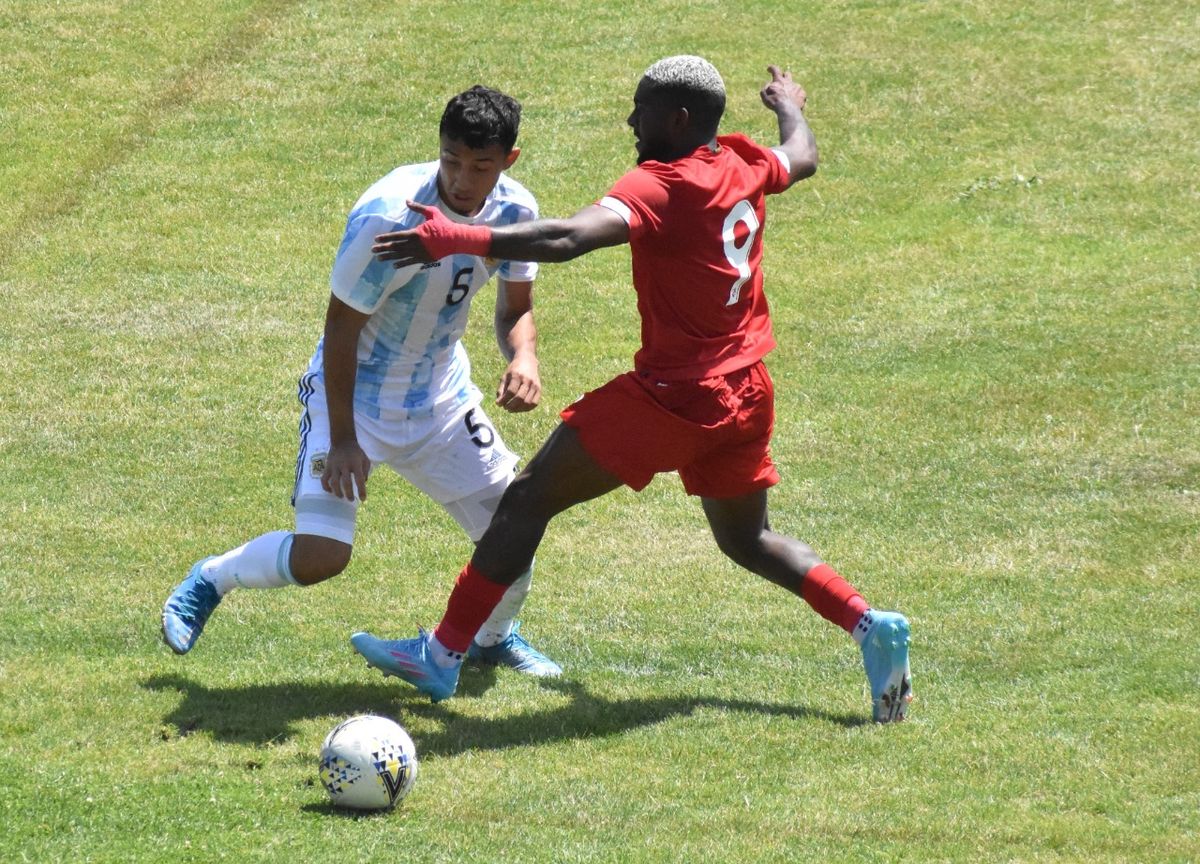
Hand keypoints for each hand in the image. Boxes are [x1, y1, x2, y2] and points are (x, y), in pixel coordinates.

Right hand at [321, 441, 370, 501]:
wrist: (343, 441)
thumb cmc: (356, 452)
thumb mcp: (365, 459)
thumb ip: (366, 471)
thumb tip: (364, 483)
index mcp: (356, 464)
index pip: (359, 480)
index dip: (361, 491)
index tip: (363, 499)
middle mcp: (345, 465)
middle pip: (346, 483)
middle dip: (349, 494)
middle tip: (351, 500)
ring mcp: (334, 466)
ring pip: (334, 483)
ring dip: (338, 492)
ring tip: (341, 497)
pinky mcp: (327, 467)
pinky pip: (324, 479)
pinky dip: (326, 487)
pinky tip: (330, 491)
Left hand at [372, 200, 490, 266]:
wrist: (456, 239)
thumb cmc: (444, 224)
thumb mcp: (431, 212)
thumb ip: (418, 208)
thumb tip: (407, 201)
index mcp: (416, 233)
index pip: (397, 236)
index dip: (385, 238)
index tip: (376, 239)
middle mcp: (416, 245)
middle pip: (396, 247)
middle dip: (383, 248)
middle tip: (373, 250)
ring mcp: (420, 253)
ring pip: (401, 256)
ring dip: (389, 257)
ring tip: (379, 258)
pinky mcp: (425, 259)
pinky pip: (410, 262)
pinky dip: (401, 264)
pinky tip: (394, 265)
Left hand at [495, 354, 540, 412]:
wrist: (527, 361)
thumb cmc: (513, 371)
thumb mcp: (504, 377)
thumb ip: (501, 390)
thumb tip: (499, 404)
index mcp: (517, 375)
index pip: (511, 391)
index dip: (504, 400)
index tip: (498, 404)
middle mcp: (527, 380)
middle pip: (520, 397)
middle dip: (511, 406)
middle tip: (506, 408)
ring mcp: (534, 385)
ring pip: (527, 402)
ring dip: (518, 409)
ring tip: (512, 409)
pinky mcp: (539, 389)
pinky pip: (534, 403)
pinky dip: (527, 409)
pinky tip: (520, 408)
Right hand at [760, 65, 806, 113]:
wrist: (788, 110)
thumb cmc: (775, 103)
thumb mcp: (765, 97)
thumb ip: (765, 90)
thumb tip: (768, 85)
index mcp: (779, 81)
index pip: (775, 70)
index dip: (772, 68)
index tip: (769, 69)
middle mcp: (789, 81)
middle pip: (787, 74)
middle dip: (784, 76)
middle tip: (781, 82)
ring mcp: (797, 86)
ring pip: (794, 85)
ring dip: (790, 90)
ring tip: (788, 99)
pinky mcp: (803, 93)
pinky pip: (800, 93)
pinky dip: (797, 97)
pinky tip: (794, 103)